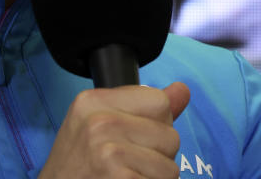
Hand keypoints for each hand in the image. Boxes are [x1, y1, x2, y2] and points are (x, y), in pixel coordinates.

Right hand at [38, 82, 190, 178]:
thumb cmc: (78, 168)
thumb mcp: (98, 127)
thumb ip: (143, 109)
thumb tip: (182, 90)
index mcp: (93, 100)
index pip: (159, 101)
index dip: (155, 126)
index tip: (130, 140)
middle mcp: (99, 121)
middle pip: (170, 135)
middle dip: (157, 156)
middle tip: (126, 166)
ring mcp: (108, 151)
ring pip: (170, 167)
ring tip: (126, 178)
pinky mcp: (119, 178)